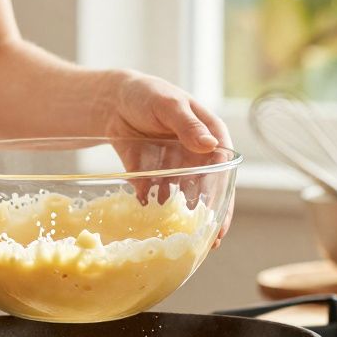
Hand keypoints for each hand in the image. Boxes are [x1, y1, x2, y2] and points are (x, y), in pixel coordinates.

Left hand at [99, 71, 233, 246]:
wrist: (111, 99)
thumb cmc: (147, 94)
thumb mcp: (169, 106)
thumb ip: (188, 125)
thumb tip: (210, 146)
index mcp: (210, 137)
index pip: (224, 172)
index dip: (224, 199)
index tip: (220, 224)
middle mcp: (195, 155)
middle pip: (206, 190)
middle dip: (204, 217)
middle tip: (203, 243)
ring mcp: (173, 166)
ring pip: (180, 195)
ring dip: (177, 213)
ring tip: (173, 230)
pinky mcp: (150, 173)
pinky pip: (153, 193)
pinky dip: (150, 201)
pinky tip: (145, 207)